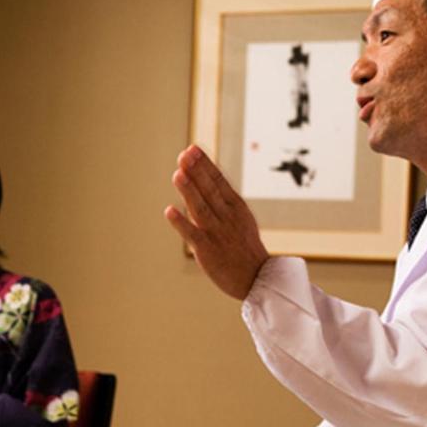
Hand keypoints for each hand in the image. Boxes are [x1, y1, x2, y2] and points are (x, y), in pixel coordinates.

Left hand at [164, 145, 268, 299]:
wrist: (257, 278)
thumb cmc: (245, 247)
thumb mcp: (242, 218)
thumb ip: (224, 199)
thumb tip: (208, 176)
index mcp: (237, 207)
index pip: (219, 181)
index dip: (205, 164)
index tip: (192, 148)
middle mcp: (227, 217)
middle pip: (210, 191)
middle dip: (196, 171)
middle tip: (184, 154)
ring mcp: (217, 233)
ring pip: (201, 208)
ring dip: (189, 191)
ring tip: (177, 174)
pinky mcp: (207, 250)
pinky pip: (192, 235)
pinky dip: (181, 223)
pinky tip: (169, 211)